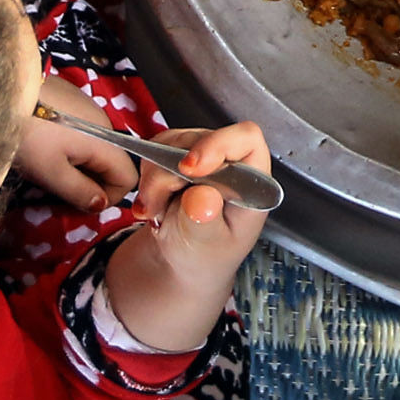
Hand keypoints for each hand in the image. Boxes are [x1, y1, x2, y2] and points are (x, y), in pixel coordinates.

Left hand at [12, 77, 138, 209]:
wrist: (2, 92)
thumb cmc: (28, 134)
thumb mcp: (51, 172)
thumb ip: (80, 192)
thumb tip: (100, 205)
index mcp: (105, 142)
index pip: (128, 178)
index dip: (109, 197)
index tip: (80, 201)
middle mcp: (104, 123)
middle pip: (112, 164)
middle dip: (91, 183)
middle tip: (59, 188)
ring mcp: (89, 109)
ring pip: (96, 150)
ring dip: (79, 166)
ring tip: (48, 166)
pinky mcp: (74, 101)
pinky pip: (84, 134)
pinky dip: (71, 148)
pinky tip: (46, 145)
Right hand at [101, 121, 273, 351]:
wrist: (185, 260)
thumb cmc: (206, 255)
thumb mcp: (205, 245)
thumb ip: (205, 221)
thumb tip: (202, 197)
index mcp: (253, 180)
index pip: (246, 138)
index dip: (216, 145)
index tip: (187, 170)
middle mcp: (231, 161)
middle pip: (197, 140)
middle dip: (168, 174)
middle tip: (155, 210)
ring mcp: (204, 154)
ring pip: (171, 144)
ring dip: (154, 179)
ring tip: (156, 213)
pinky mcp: (177, 155)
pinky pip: (155, 150)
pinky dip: (147, 177)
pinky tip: (153, 205)